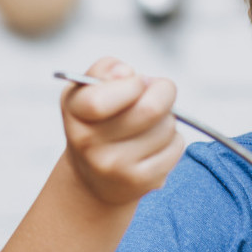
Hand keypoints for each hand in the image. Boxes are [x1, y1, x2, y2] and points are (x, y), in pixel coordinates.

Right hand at [60, 57, 184, 206]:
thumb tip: (125, 73)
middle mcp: (90, 143)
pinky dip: (173, 140)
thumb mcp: (88, 90)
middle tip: (158, 93)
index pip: (100, 101)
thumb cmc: (98, 121)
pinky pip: (176, 147)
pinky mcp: (141, 181)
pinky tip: (155, 143)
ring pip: (167, 127)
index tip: (137, 81)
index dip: (132, 85)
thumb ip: (104, 70)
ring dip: (168, 118)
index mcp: (75, 111)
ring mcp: (115, 166)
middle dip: (163, 93)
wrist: (95, 178)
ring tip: (151, 123)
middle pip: (150, 109)